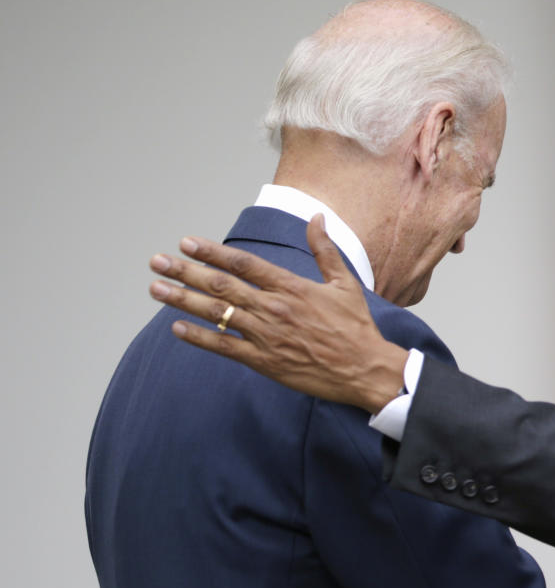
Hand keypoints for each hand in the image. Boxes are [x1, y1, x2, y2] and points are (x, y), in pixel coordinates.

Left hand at [149, 214, 410, 413]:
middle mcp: (275, 309)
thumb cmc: (356, 327)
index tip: (187, 242)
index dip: (212, 252)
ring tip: (157, 289)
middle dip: (185, 271)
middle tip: (157, 261)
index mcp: (292, 287)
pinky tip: (176, 328)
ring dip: (183, 300)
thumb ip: (325, 250)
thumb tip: (316, 218)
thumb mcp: (345, 283)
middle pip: (221, 286)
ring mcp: (267, 336)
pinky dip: (199, 337)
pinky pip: (224, 347)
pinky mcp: (265, 362)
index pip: (244, 264)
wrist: (364, 369)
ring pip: (218, 314)